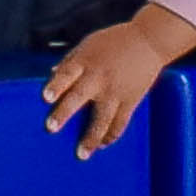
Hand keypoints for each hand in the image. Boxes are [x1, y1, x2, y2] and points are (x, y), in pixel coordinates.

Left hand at [45, 10, 195, 144]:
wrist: (149, 41)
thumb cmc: (113, 41)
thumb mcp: (87, 46)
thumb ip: (70, 61)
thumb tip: (52, 74)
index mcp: (84, 62)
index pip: (66, 73)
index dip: (56, 85)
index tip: (45, 97)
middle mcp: (98, 78)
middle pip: (79, 97)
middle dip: (64, 113)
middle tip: (51, 128)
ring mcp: (116, 91)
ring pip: (103, 118)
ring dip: (91, 137)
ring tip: (82, 154)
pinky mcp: (131, 100)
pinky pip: (121, 122)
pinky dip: (112, 135)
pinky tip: (102, 144)